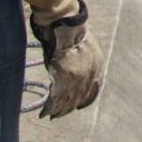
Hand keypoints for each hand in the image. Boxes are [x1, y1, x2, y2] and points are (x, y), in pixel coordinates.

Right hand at [30, 1, 103, 118]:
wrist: (66, 26)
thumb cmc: (74, 32)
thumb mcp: (88, 48)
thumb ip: (86, 62)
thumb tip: (79, 70)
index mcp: (98, 68)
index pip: (93, 91)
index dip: (85, 100)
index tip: (78, 106)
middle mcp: (90, 76)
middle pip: (79, 98)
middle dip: (69, 107)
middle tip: (60, 114)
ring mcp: (77, 79)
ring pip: (67, 101)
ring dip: (59, 110)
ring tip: (52, 115)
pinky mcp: (63, 80)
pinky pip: (56, 98)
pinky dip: (49, 106)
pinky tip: (44, 111)